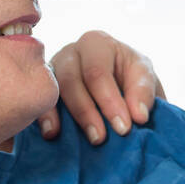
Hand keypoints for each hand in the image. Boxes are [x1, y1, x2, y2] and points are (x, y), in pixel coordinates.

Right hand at [38, 30, 165, 142]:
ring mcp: (53, 69)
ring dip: (69, 118)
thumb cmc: (131, 81)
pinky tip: (53, 134)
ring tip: (86, 140)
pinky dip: (45, 118)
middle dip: (87, 111)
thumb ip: (144, 93)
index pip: (97, 72)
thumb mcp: (144, 80)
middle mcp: (71, 52)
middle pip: (71, 80)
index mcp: (98, 44)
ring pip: (54, 90)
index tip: (124, 128)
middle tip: (101, 139)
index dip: (110, 101)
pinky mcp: (42, 88)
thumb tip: (138, 115)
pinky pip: (39, 101)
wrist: (118, 89)